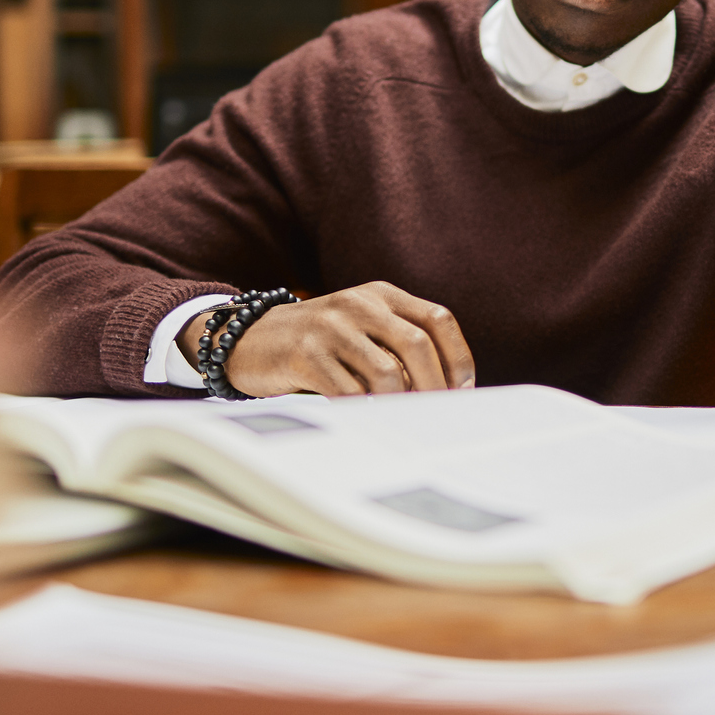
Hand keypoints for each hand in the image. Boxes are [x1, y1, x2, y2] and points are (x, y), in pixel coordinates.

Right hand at [177, 282, 475, 397]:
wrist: (251, 338)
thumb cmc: (321, 342)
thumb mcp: (362, 327)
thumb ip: (400, 345)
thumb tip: (450, 391)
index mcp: (382, 294)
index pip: (438, 318)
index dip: (458, 358)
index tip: (463, 391)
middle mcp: (360, 304)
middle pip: (418, 345)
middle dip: (434, 387)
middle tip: (435, 416)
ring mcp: (331, 327)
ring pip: (386, 374)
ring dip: (399, 404)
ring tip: (397, 420)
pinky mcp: (305, 354)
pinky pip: (348, 393)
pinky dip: (363, 411)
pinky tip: (364, 418)